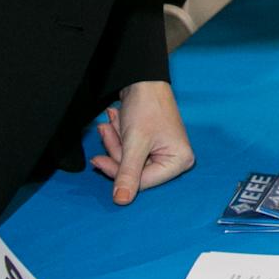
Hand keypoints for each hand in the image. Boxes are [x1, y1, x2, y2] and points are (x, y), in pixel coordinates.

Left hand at [89, 79, 194, 203]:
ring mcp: (162, 151)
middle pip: (135, 171)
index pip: (142, 181)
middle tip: (106, 131)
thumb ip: (127, 173)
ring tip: (111, 122)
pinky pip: (130, 149)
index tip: (98, 159)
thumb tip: (121, 200)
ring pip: (129, 160)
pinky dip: (119, 136)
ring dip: (116, 141)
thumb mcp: (135, 143)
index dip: (118, 171)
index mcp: (179, 161)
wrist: (143, 77)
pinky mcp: (151, 143)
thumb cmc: (147, 106)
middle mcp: (174, 159)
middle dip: (117, 151)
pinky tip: (115, 121)